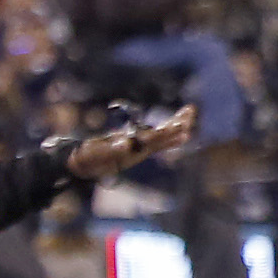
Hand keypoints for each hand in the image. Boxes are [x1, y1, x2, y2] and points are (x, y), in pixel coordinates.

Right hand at [67, 106, 197, 179]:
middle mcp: (141, 149)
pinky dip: (169, 128)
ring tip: (190, 111)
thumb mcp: (98, 154)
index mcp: (134, 150)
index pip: (154, 139)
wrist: (87, 166)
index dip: (168, 132)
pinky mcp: (137, 144)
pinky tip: (179, 125)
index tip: (181, 125)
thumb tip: (125, 144)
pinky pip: (157, 135)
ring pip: (162, 135)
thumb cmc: (90, 158)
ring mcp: (140, 147)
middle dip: (177, 125)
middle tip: (191, 112)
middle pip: (163, 136)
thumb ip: (111, 149)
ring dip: (176, 124)